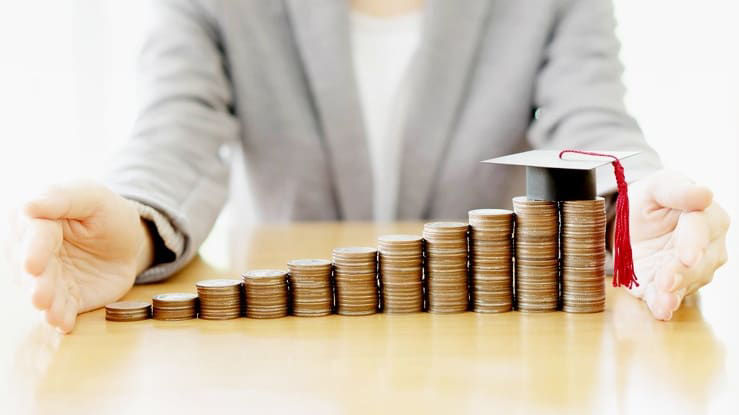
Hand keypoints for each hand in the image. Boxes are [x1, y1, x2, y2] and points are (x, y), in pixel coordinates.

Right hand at [10, 181, 153, 332]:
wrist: (129, 241)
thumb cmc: (108, 212)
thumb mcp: (94, 197)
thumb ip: (64, 199)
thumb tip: (28, 206)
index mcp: (38, 221)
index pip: (33, 236)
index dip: (34, 251)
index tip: (33, 265)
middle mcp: (36, 252)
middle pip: (32, 270)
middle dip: (37, 284)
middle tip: (41, 297)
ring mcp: (50, 277)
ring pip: (43, 292)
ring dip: (47, 304)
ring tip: (52, 313)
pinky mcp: (66, 297)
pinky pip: (61, 309)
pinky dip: (61, 317)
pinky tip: (64, 323)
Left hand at [626, 170, 729, 319]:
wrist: (635, 221)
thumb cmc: (653, 199)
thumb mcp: (658, 187)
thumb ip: (678, 191)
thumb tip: (704, 194)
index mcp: (709, 218)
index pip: (703, 230)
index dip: (694, 244)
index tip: (687, 257)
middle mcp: (708, 248)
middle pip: (698, 263)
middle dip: (681, 273)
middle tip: (666, 280)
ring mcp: (693, 271)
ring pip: (687, 284)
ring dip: (674, 292)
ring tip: (663, 300)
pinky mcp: (672, 286)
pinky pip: (670, 298)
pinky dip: (664, 306)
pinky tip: (661, 311)